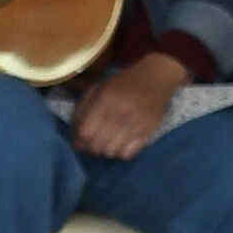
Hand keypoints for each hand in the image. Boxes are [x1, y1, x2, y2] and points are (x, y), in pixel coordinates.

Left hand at [72, 54, 187, 160]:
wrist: (156, 77)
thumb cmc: (124, 82)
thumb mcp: (99, 87)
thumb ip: (84, 108)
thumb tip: (75, 132)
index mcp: (106, 99)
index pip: (86, 132)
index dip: (79, 141)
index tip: (78, 142)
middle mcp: (121, 113)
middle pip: (97, 145)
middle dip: (90, 147)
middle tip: (92, 143)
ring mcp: (136, 124)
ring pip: (111, 152)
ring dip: (105, 150)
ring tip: (106, 142)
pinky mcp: (148, 133)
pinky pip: (128, 154)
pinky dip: (120, 153)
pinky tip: (120, 144)